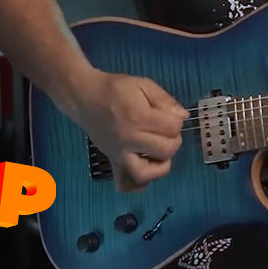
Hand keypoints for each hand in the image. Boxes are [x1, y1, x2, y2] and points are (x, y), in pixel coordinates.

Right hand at [68, 69, 189, 191]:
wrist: (84, 96)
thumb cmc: (115, 88)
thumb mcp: (143, 85)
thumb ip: (165, 100)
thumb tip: (183, 116)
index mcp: (139, 117)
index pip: (173, 128)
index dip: (177, 121)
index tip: (170, 115)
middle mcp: (129, 139)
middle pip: (166, 150)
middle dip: (173, 139)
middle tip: (166, 130)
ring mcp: (119, 153)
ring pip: (147, 173)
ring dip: (161, 165)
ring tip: (160, 152)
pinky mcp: (112, 160)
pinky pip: (124, 183)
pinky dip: (138, 183)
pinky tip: (146, 169)